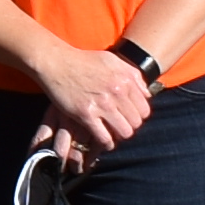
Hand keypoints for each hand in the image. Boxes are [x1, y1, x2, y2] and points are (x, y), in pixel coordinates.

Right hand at [38, 43, 152, 158]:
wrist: (57, 62)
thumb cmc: (84, 61)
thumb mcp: (113, 61)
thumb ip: (133, 75)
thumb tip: (147, 94)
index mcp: (125, 80)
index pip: (145, 110)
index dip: (138, 116)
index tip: (129, 117)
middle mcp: (116, 92)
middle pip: (136, 122)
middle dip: (130, 126)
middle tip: (120, 125)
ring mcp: (102, 104)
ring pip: (124, 132)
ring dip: (119, 135)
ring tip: (113, 133)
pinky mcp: (85, 114)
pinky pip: (104, 137)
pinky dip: (106, 143)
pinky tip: (104, 141)